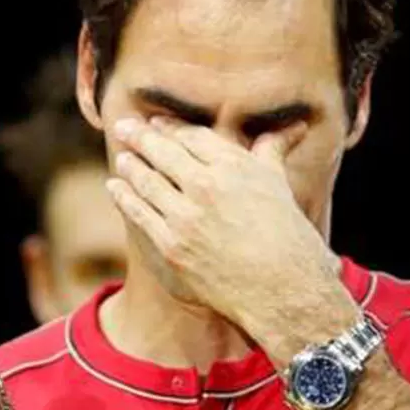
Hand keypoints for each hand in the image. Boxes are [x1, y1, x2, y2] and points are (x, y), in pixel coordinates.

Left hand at [106, 115, 358, 358]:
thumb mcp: (279, 183)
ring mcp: (186, 217)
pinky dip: (124, 197)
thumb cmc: (287, 234)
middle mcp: (206, 185)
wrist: (282, 287)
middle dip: (140, 137)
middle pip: (163, 153)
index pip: (191, 137)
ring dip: (130, 165)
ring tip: (122, 157)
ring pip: (146, 181)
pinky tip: (115, 187)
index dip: (169, 127)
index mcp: (232, 165)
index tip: (155, 122)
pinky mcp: (172, 246)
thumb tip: (295, 126)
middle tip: (124, 126)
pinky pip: (139, 214)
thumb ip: (273, 151)